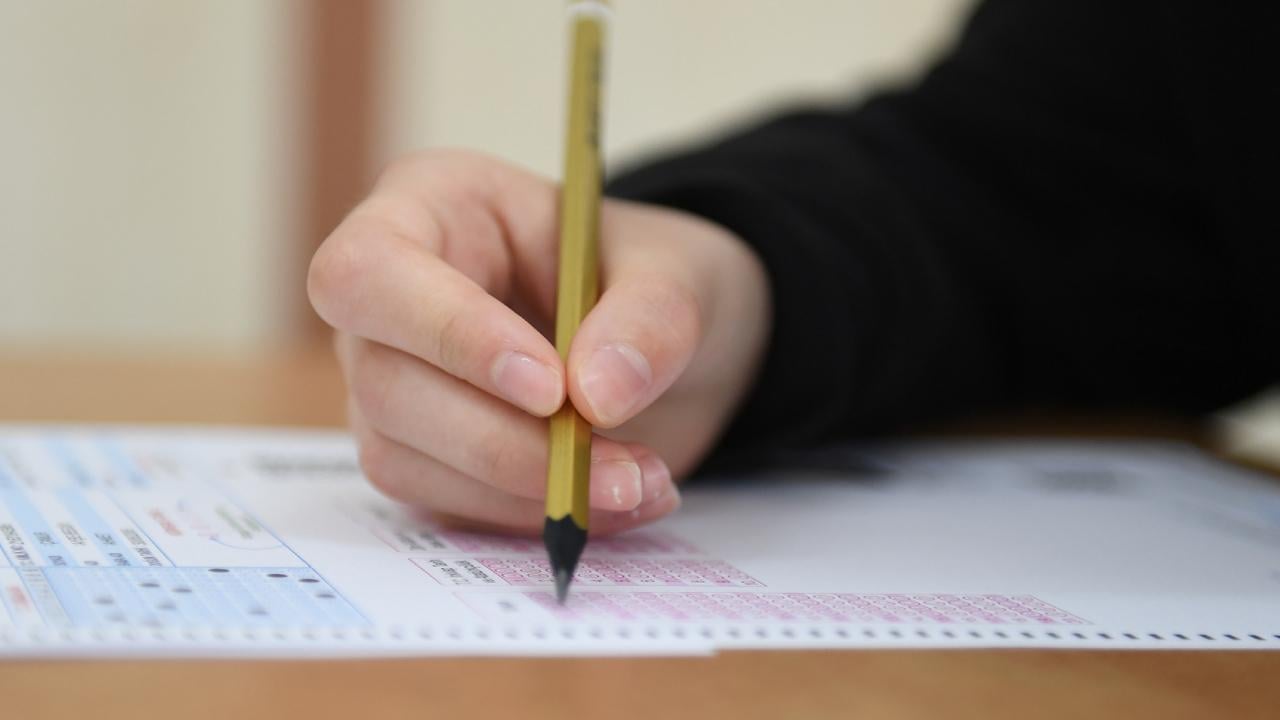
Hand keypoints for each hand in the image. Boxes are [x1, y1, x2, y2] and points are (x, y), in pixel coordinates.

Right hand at [308, 150, 769, 533]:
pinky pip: (445, 504)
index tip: (551, 389)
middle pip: (386, 383)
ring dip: (528, 489)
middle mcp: (387, 299)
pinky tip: (616, 500)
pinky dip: (534, 514)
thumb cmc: (649, 276)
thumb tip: (597, 396)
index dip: (448, 333)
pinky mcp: (418, 455)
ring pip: (404, 459)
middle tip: (623, 467)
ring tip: (641, 483)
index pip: (372, 271)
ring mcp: (390, 382)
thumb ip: (650, 319)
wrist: (660, 345)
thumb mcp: (679, 273)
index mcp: (429, 207)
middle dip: (507, 442)